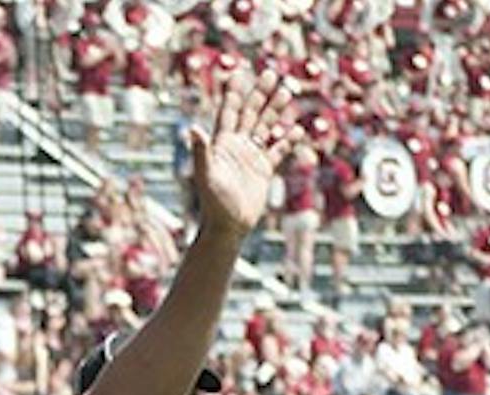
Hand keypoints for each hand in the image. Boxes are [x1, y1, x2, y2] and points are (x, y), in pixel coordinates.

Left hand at [190, 71, 297, 241]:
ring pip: (266, 127)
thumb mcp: (206, 175)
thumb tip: (192, 129)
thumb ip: (200, 151)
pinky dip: (287, 140)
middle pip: (250, 114)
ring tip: (287, 91)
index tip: (239, 72)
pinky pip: (278, 150)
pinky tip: (298, 129)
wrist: (227, 228)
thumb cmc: (213, 204)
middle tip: (271, 72)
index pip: (229, 112)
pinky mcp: (263, 171)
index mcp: (222, 145)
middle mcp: (236, 147)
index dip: (234, 93)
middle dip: (260, 94)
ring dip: (275, 110)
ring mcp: (250, 158)